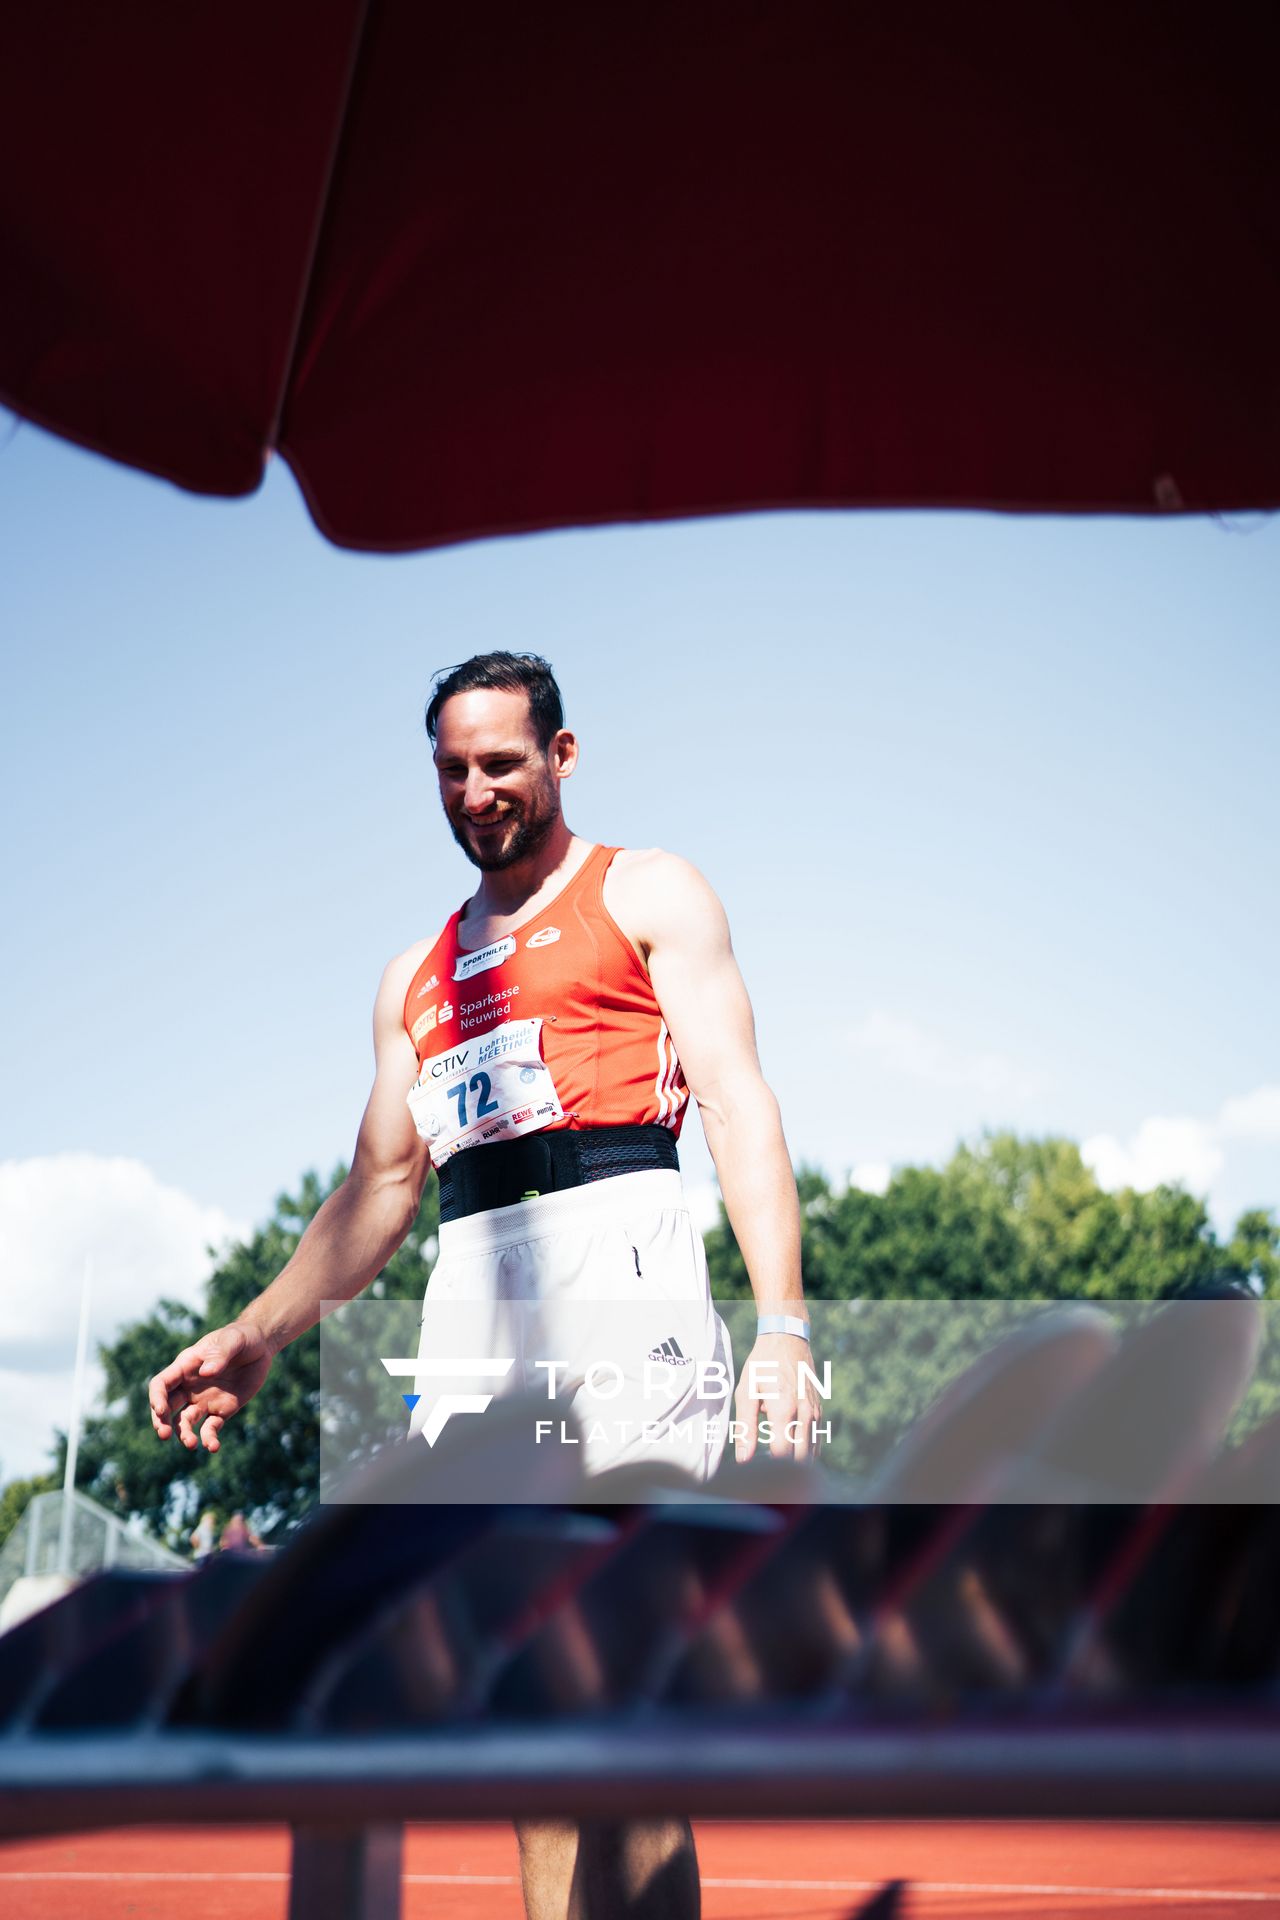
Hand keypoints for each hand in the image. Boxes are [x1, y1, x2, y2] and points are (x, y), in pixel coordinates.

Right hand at [148, 1322, 273, 1452]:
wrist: (260, 1347)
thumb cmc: (241, 1337)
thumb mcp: (233, 1340)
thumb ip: (220, 1354)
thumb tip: (206, 1373)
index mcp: (185, 1367)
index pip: (161, 1385)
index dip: (156, 1398)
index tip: (161, 1410)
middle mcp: (190, 1387)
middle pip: (166, 1407)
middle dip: (161, 1422)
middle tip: (164, 1435)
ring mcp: (204, 1401)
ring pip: (185, 1422)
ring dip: (184, 1435)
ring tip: (192, 1444)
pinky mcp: (221, 1411)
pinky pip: (210, 1428)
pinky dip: (210, 1439)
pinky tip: (213, 1447)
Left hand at [733, 1331, 820, 1464]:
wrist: (787, 1339)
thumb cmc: (762, 1365)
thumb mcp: (746, 1392)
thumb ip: (745, 1428)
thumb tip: (744, 1459)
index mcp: (784, 1410)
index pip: (781, 1455)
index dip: (768, 1468)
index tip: (756, 1470)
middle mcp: (804, 1414)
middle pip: (800, 1460)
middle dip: (783, 1469)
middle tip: (766, 1467)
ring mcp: (815, 1414)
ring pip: (811, 1454)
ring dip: (795, 1462)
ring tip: (776, 1458)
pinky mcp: (819, 1412)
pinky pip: (816, 1442)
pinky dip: (804, 1452)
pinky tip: (789, 1449)